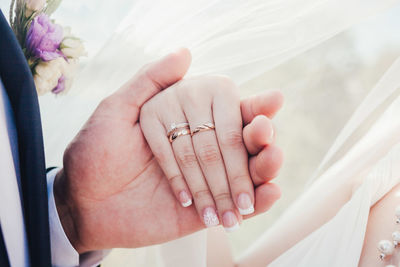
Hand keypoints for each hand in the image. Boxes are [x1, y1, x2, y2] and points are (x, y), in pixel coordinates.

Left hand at [54, 48, 282, 252]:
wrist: (83, 203)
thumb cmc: (95, 154)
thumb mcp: (117, 110)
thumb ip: (151, 82)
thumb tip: (185, 51)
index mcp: (187, 120)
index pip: (227, 112)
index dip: (252, 108)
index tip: (273, 101)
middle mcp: (202, 147)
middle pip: (242, 141)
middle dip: (259, 138)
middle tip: (265, 135)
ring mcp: (208, 179)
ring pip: (248, 171)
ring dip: (265, 165)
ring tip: (272, 161)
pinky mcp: (209, 209)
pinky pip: (240, 206)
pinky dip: (258, 201)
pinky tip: (268, 193)